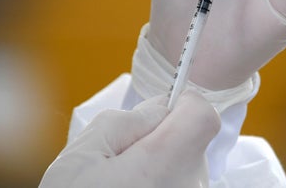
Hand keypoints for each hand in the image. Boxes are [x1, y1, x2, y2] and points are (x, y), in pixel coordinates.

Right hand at [40, 91, 219, 187]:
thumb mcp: (82, 156)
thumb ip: (127, 120)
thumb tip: (160, 106)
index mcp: (166, 163)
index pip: (203, 115)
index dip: (181, 106)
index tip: (154, 117)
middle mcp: (190, 185)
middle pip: (191, 142)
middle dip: (161, 140)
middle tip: (121, 162)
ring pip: (184, 167)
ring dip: (159, 168)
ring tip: (121, 186)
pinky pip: (179, 187)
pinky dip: (160, 187)